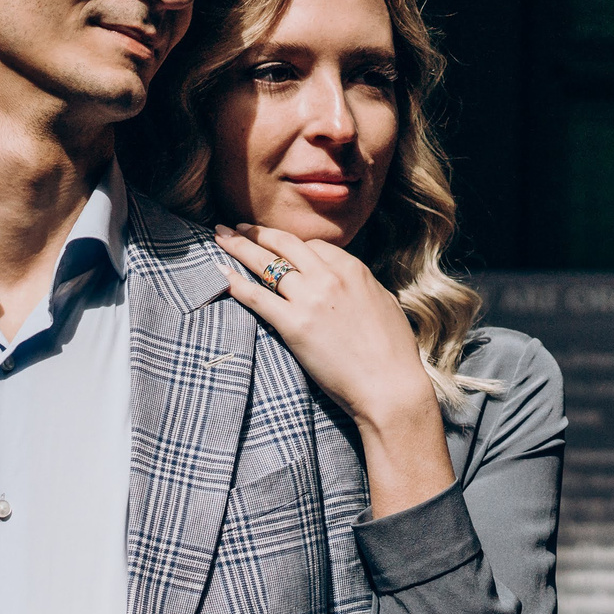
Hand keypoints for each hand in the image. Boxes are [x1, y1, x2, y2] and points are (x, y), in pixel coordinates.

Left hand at [217, 223, 454, 517]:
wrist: (390, 387)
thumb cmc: (394, 352)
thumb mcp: (383, 303)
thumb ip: (360, 286)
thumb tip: (348, 281)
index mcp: (353, 269)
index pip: (313, 245)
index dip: (291, 244)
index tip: (275, 243)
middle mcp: (329, 277)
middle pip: (284, 243)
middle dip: (257, 232)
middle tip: (238, 226)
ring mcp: (309, 299)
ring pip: (265, 263)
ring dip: (238, 247)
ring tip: (220, 236)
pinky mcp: (293, 325)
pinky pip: (256, 296)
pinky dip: (235, 282)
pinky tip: (220, 272)